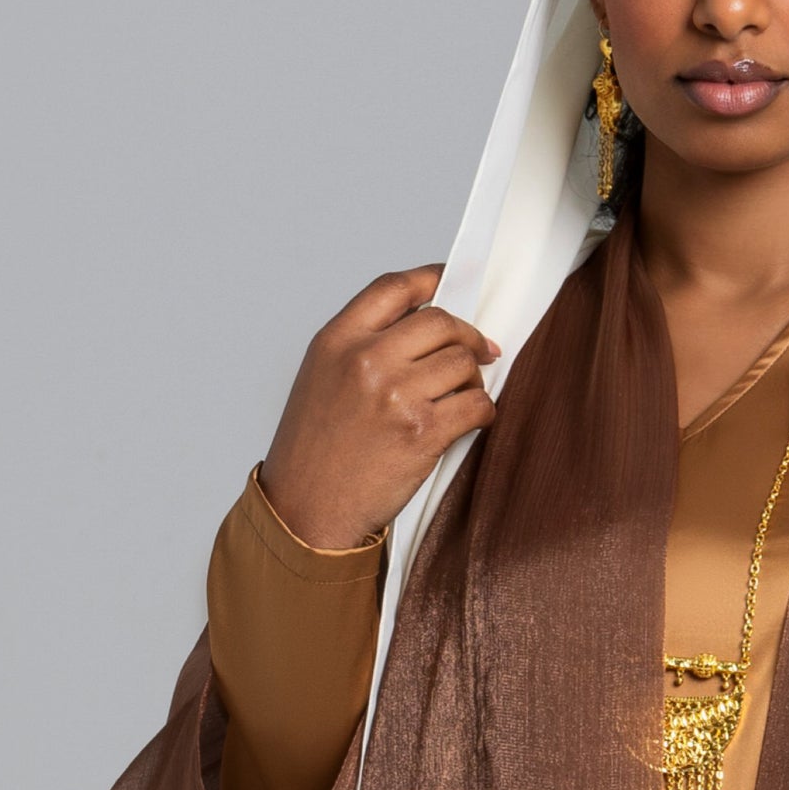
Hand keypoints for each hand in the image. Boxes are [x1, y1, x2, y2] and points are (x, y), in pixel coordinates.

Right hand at [259, 268, 501, 551]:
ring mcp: (395, 395)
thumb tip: (423, 327)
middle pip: (439, 321)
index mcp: (337, 341)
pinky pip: (475, 406)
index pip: (396, 288)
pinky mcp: (422, 432)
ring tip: (465, 394)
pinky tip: (473, 419)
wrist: (305, 511)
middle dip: (468, 334)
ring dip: (474, 378)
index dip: (432, 278)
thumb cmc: (312, 452)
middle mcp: (366, 360)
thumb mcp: (321, 379)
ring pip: (462, 363)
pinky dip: (483, 411)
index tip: (454, 281)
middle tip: (481, 349)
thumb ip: (362, 345)